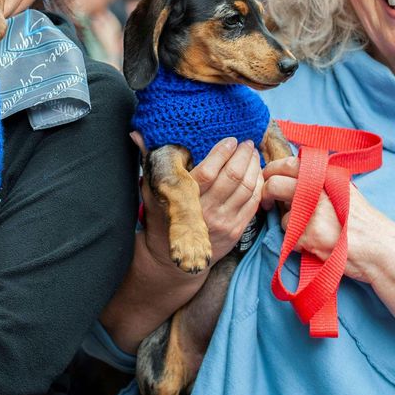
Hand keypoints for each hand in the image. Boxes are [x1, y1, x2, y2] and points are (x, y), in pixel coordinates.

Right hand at [135, 133, 262, 272]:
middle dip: (243, 156)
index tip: (230, 140)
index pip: (208, 172)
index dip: (222, 153)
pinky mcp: (235, 231)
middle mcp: (205, 212)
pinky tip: (256, 173)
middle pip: (232, 177)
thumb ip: (148, 161)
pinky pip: (253, 203)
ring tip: (252, 154)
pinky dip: (258, 185)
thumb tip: (136, 133)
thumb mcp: (150, 191)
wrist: (172, 261)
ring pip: (247, 189)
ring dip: (253, 167)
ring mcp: (222, 223)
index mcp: (184, 200)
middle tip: (246, 143)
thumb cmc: (160, 219)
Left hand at [262, 156, 390, 284]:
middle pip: (274, 185)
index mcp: (325, 176)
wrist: (380, 250)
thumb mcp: (345, 190)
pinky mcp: (308, 237)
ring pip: (283, 218)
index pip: (287, 164)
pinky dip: (299, 245)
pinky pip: (290, 239)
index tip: (266, 177)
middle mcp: (317, 190)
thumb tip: (291, 174)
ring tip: (314, 232)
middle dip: (265, 194)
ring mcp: (311, 214)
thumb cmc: (365, 223)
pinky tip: (318, 245)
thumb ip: (320, 181)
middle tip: (266, 202)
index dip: (271, 170)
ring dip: (291, 226)